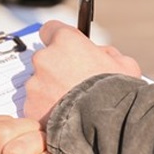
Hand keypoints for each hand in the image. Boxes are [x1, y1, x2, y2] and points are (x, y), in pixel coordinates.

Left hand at [24, 20, 141, 123]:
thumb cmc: (118, 91)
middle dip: (55, 69)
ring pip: (38, 84)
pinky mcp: (29, 106)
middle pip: (44, 60)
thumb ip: (106, 53)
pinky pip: (35, 106)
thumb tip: (99, 53)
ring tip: (71, 104)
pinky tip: (64, 117)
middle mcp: (44, 58)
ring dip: (49, 91)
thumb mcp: (124, 64)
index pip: (50, 29)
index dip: (57, 39)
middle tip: (72, 84)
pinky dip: (45, 111)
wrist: (106, 124)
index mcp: (65, 41)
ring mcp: (34, 83)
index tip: (62, 48)